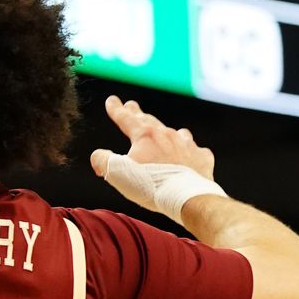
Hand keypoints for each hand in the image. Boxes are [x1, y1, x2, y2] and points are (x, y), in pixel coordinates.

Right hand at [88, 96, 224, 224]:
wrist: (186, 197)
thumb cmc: (151, 185)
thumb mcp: (117, 174)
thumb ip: (102, 160)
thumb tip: (98, 156)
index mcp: (144, 136)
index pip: (126, 118)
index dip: (116, 109)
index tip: (112, 101)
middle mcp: (166, 135)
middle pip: (148, 120)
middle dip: (137, 113)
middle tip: (131, 106)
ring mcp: (186, 145)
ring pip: (174, 133)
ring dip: (165, 132)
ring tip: (161, 131)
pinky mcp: (201, 157)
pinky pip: (194, 150)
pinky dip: (188, 151)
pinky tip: (187, 155)